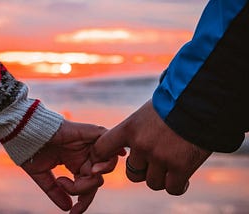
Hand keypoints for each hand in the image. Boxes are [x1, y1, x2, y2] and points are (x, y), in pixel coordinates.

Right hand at [21, 120, 117, 213]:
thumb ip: (56, 191)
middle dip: (85, 189)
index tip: (73, 213)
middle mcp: (84, 155)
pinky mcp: (91, 133)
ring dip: (95, 176)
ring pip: (105, 164)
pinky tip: (116, 157)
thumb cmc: (30, 149)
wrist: (24, 131)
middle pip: (96, 179)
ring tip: (81, 177)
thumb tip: (68, 208)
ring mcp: (88, 145)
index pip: (86, 186)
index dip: (83, 201)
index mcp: (74, 163)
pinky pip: (109, 141)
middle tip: (66, 186)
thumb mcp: (42, 175)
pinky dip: (115, 149)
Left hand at [91, 100, 211, 194]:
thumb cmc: (173, 104)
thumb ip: (135, 130)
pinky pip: (172, 188)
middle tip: (155, 160)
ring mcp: (161, 157)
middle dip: (143, 170)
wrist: (202, 101)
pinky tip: (182, 177)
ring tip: (171, 166)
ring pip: (153, 183)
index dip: (103, 157)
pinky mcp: (181, 167)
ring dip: (161, 177)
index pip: (102, 148)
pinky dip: (177, 185)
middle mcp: (142, 145)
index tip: (111, 160)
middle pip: (132, 173)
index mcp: (129, 128)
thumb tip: (123, 145)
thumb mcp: (146, 112)